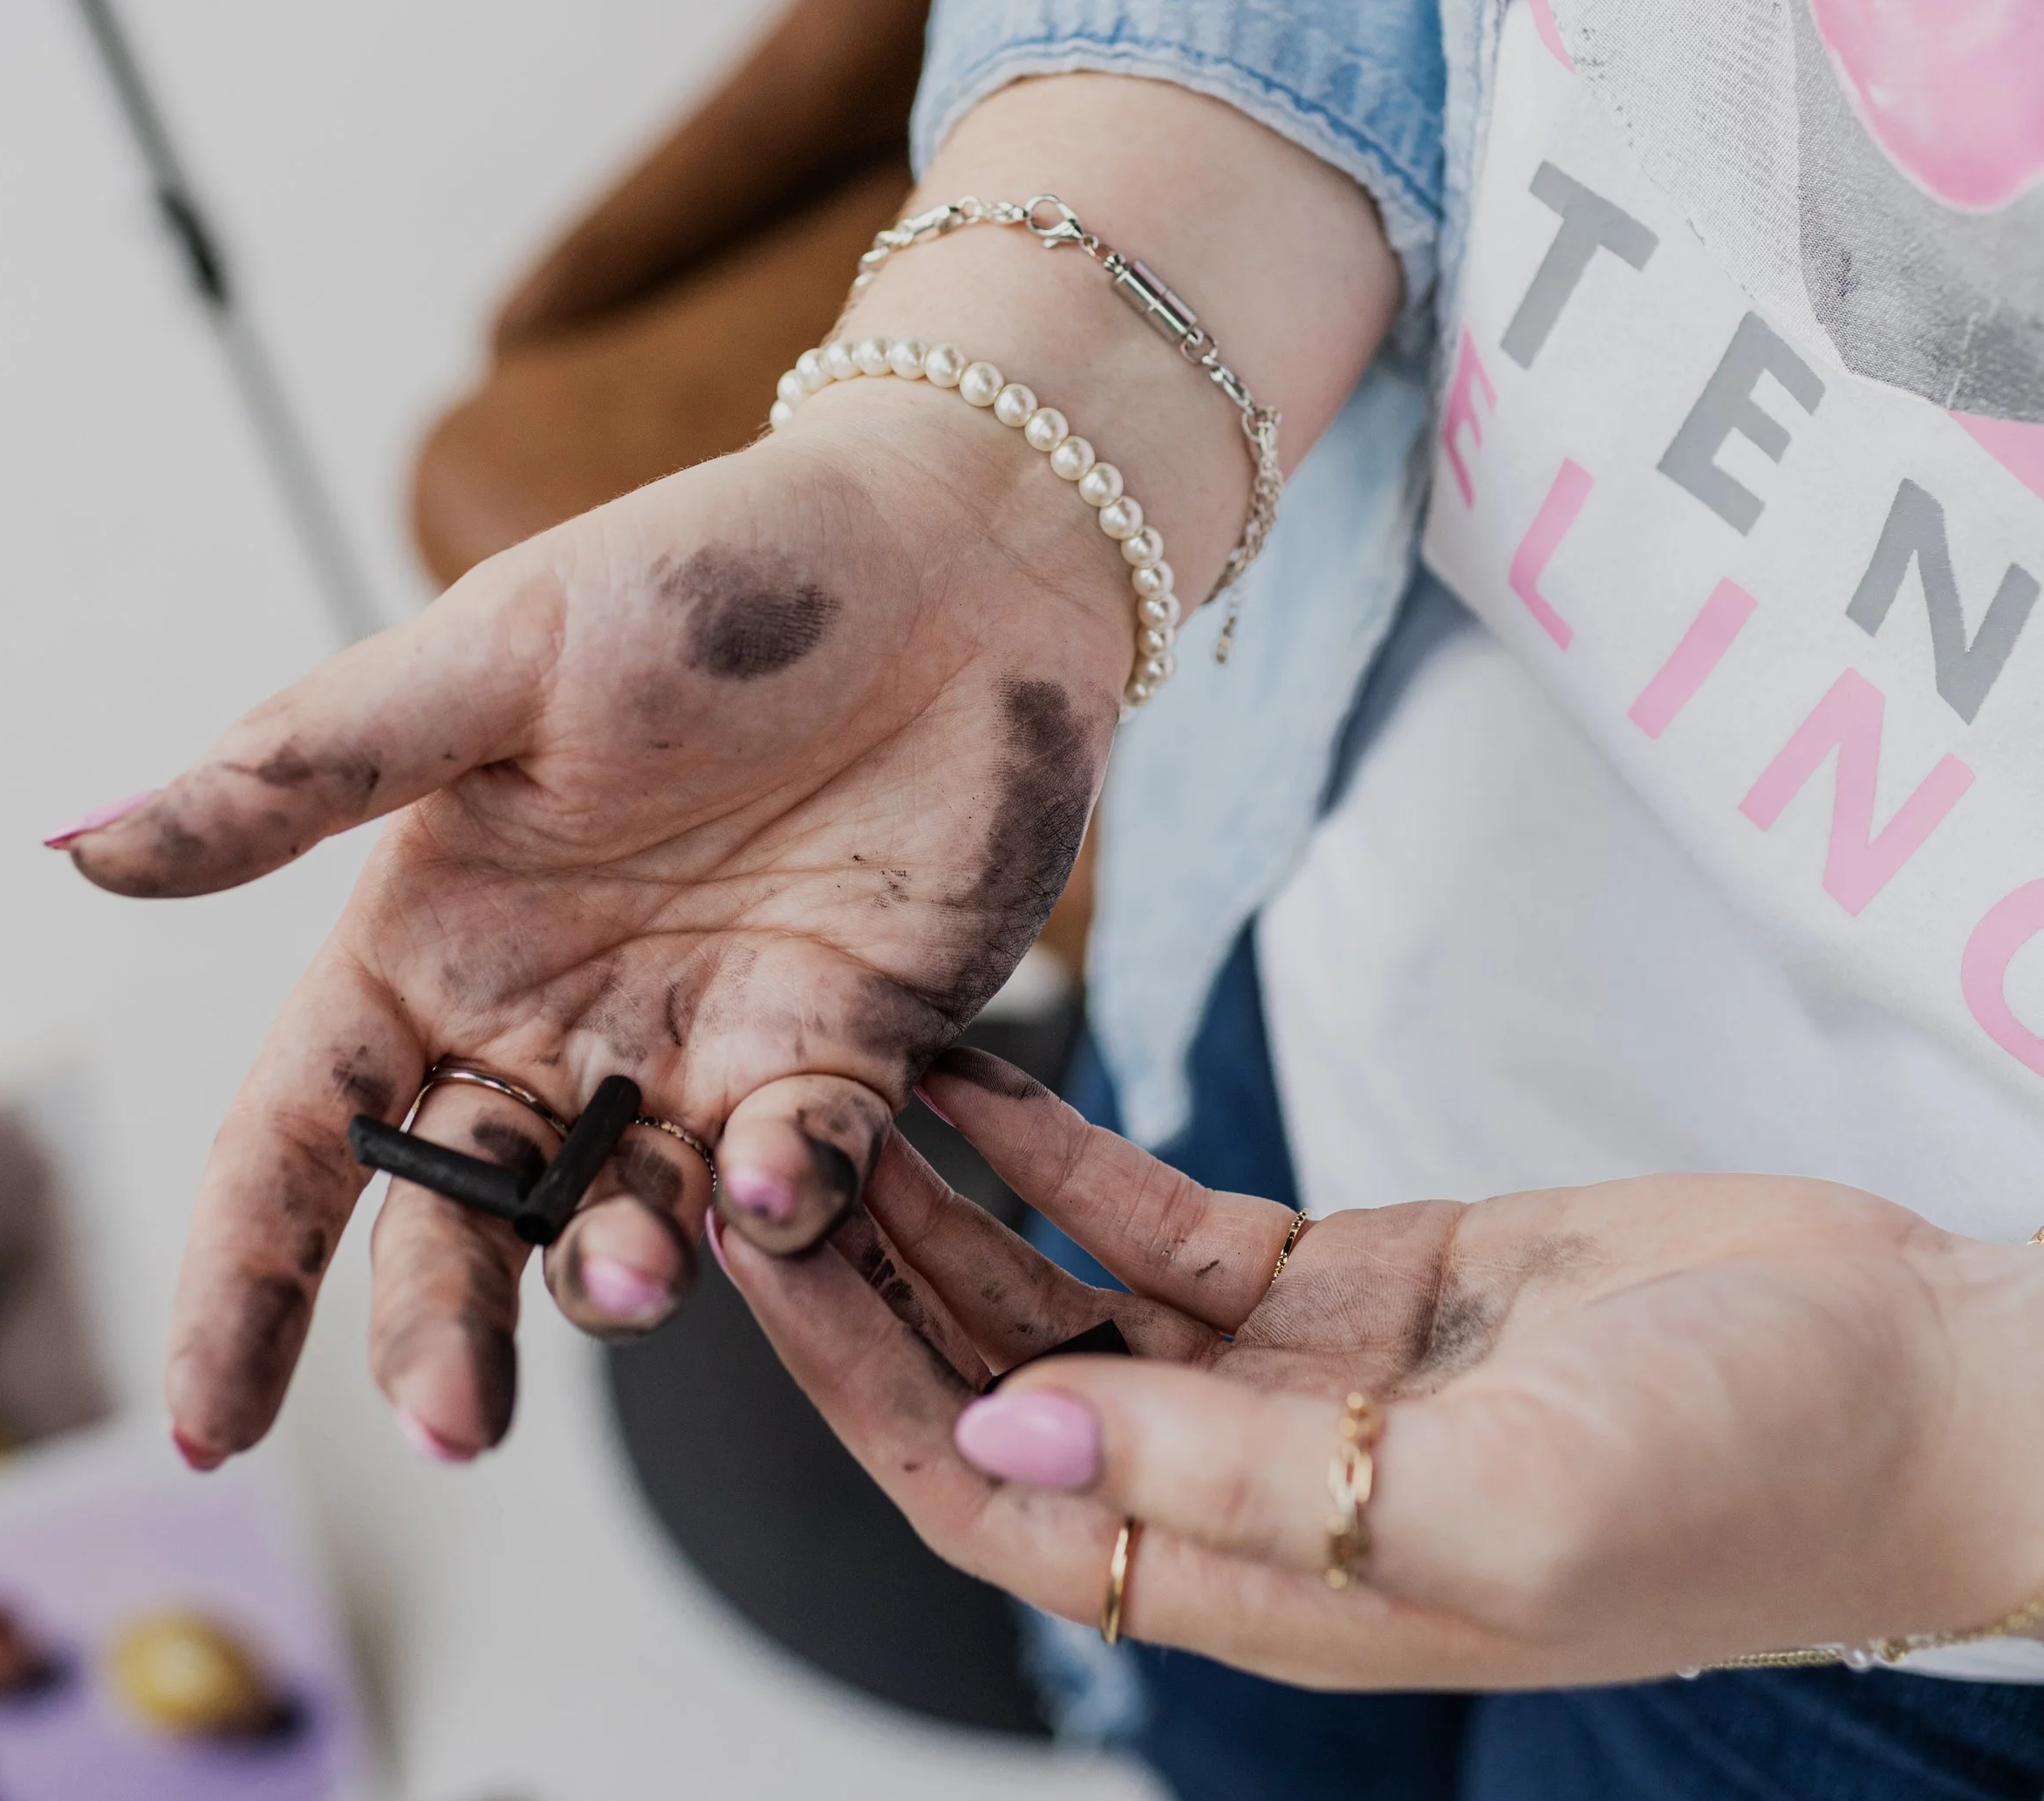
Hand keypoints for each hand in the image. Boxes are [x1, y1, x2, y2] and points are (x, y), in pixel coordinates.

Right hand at [54, 72, 1398, 1467]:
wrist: (958, 555)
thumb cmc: (719, 575)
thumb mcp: (499, 659)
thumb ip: (308, 771)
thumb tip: (84, 850)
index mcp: (440, 929)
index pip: (311, 1126)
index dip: (248, 1274)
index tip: (209, 1421)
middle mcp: (559, 1010)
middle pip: (465, 1212)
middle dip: (442, 1327)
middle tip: (455, 1423)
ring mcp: (703, 1041)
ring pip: (633, 1218)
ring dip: (620, 1273)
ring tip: (633, 1277)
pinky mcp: (847, 1048)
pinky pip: (806, 1167)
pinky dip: (790, 1194)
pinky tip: (778, 1180)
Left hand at [724, 1049, 2043, 1685]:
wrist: (1902, 1378)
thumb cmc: (1744, 1473)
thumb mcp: (1491, 1500)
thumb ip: (1232, 1483)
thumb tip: (1001, 1438)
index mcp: (1257, 1579)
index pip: (989, 1496)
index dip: (858, 1385)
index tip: (757, 1258)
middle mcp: (1240, 1485)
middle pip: (994, 1382)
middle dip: (871, 1278)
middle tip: (757, 1147)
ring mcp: (1283, 1378)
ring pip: (1056, 1289)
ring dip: (945, 1203)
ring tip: (839, 1092)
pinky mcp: (1338, 1278)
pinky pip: (1155, 1216)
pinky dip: (1063, 1151)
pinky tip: (979, 1078)